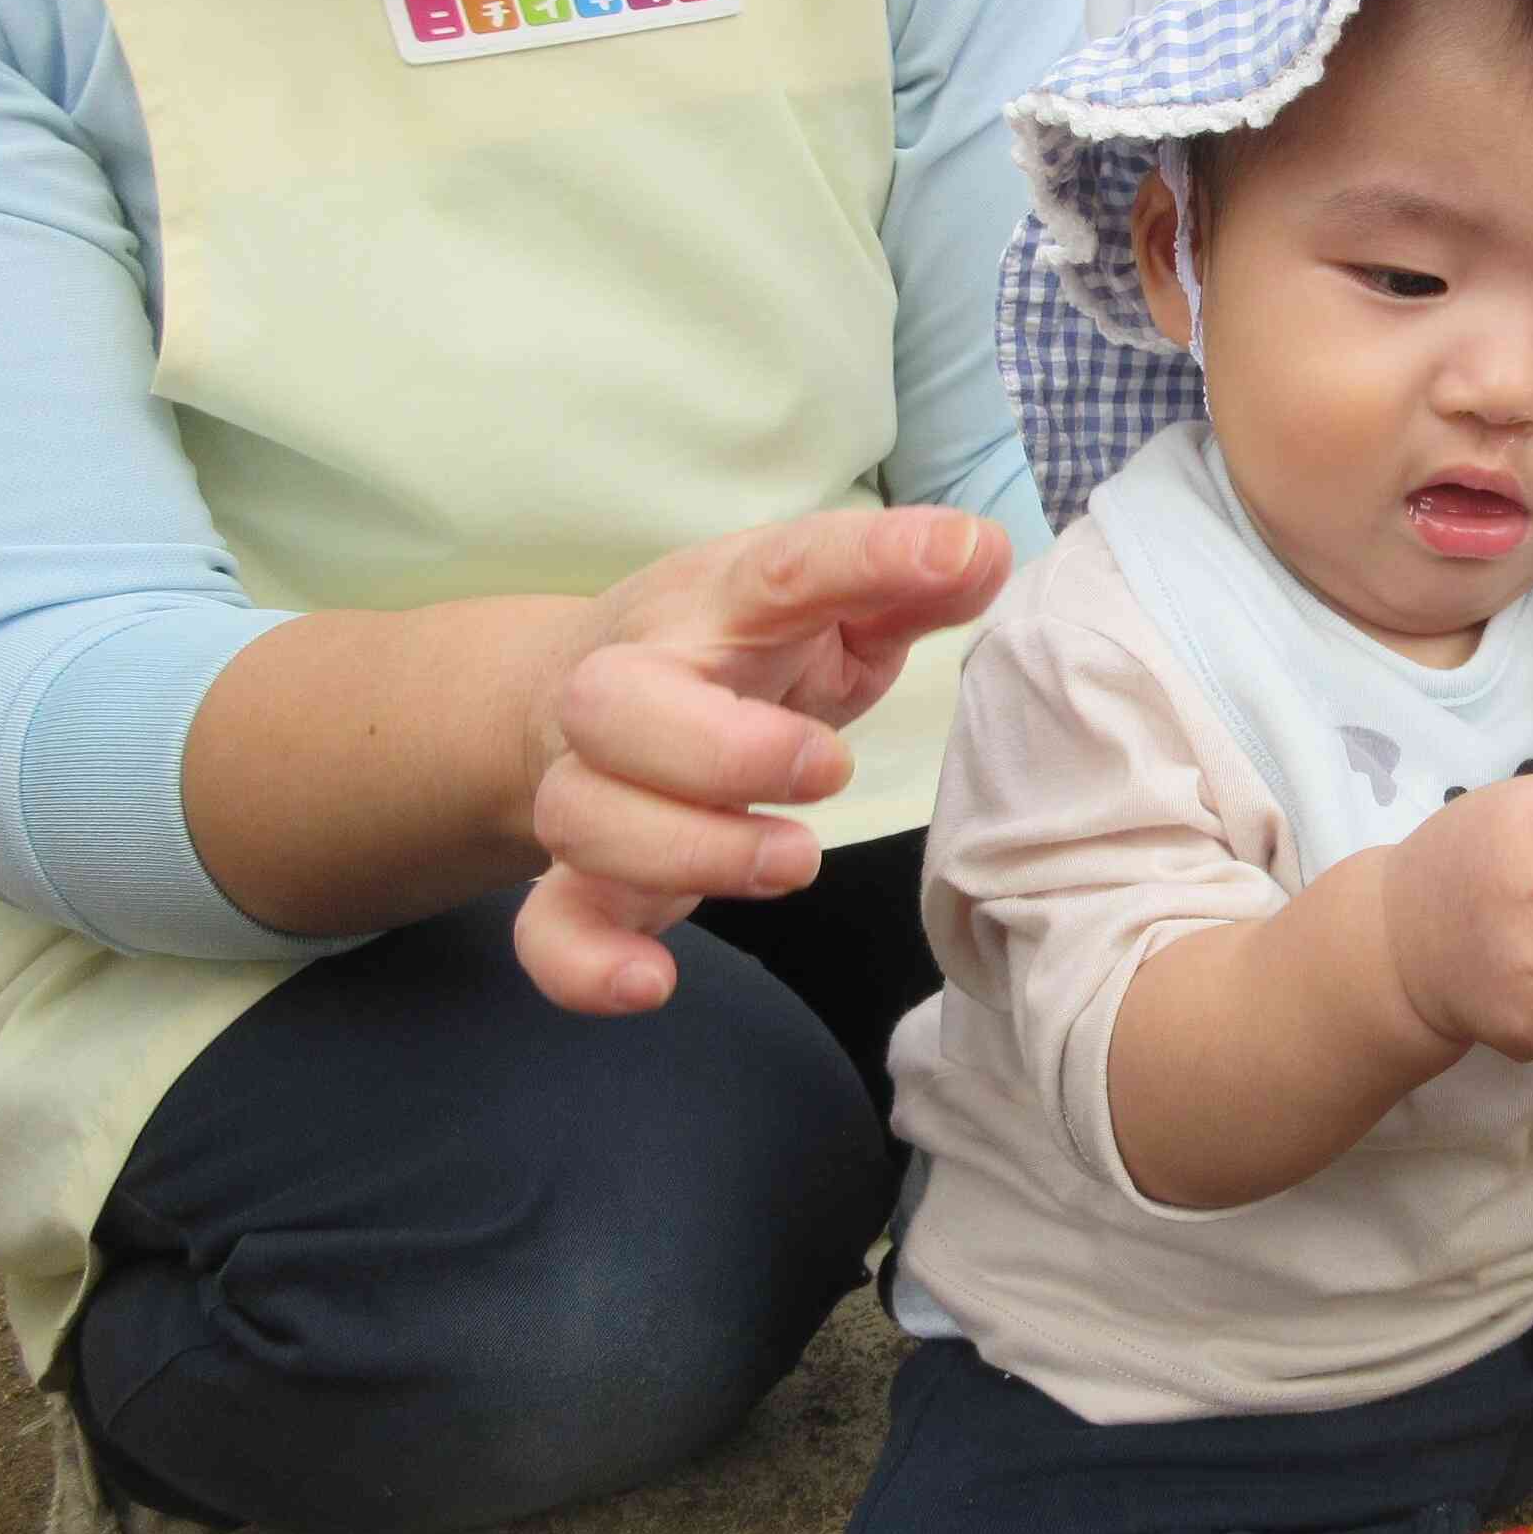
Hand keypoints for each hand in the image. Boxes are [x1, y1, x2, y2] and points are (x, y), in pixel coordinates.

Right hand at [514, 507, 1008, 1012]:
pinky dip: (588, 964)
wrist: (586, 693)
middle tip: (828, 769)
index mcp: (712, 605)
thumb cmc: (738, 651)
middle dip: (723, 749)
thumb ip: (904, 584)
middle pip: (612, 706)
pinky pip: (548, 928)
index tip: (956, 557)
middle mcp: (630, 687)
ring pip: (583, 817)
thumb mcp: (828, 607)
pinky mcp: (582, 878)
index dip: (869, 559)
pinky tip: (656, 983)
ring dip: (689, 851)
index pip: (781, 570)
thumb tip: (984, 550)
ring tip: (794, 861)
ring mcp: (593, 783)